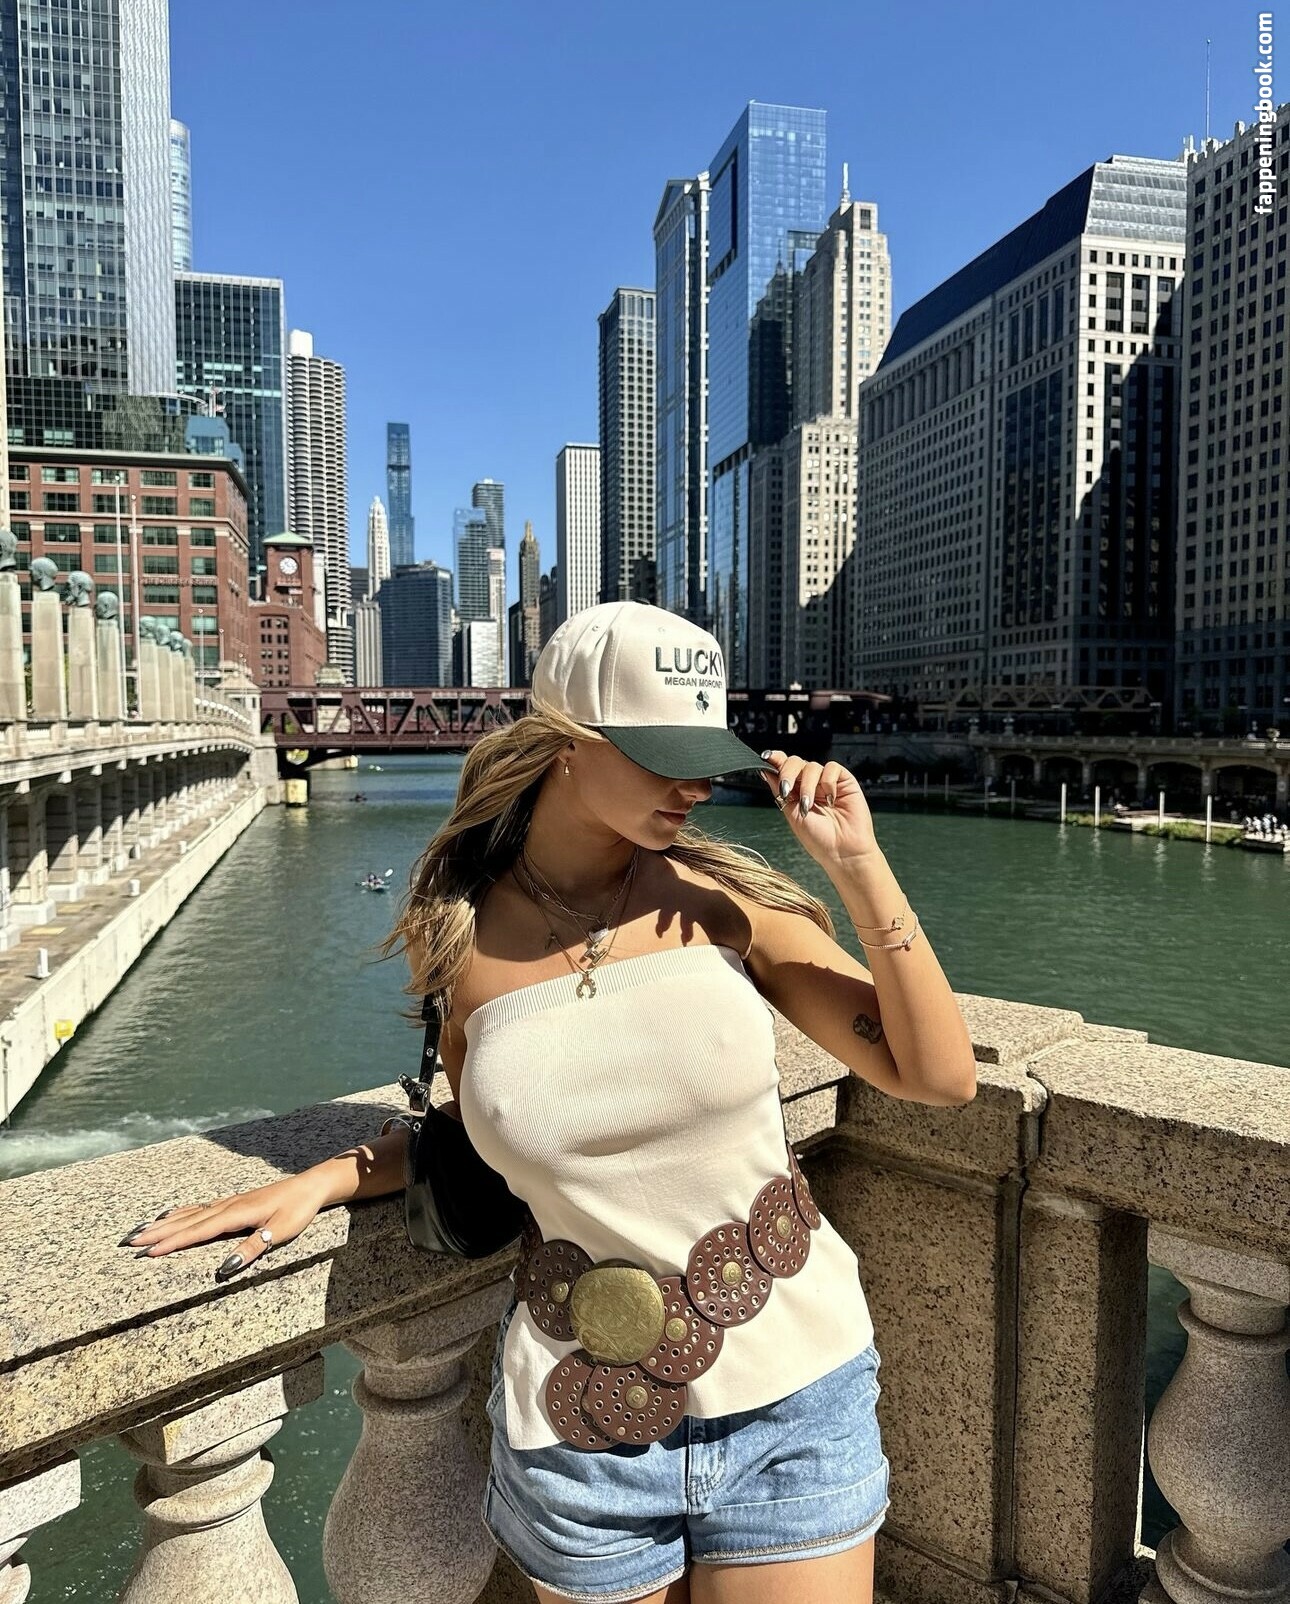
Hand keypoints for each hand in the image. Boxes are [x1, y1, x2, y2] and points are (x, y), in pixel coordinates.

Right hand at [119, 1172, 329, 1282]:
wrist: (310, 1186)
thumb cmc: (297, 1210)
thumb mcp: (279, 1233)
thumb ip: (251, 1249)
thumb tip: (223, 1268)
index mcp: (236, 1214)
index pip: (198, 1232)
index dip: (172, 1242)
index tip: (148, 1252)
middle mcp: (227, 1206)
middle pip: (186, 1221)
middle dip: (158, 1233)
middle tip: (130, 1242)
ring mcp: (228, 1202)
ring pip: (189, 1214)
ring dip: (164, 1223)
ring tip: (140, 1230)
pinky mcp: (232, 1202)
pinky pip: (199, 1208)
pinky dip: (180, 1212)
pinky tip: (171, 1214)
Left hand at [758, 750, 879, 864]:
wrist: (842, 852)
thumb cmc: (818, 839)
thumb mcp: (791, 813)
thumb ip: (779, 790)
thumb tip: (764, 770)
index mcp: (795, 792)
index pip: (783, 768)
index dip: (775, 760)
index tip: (765, 757)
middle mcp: (810, 785)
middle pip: (795, 762)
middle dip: (787, 773)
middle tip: (786, 789)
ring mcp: (826, 782)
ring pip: (811, 766)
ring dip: (807, 786)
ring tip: (809, 806)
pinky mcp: (844, 781)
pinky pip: (832, 768)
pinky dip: (828, 782)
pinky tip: (831, 799)